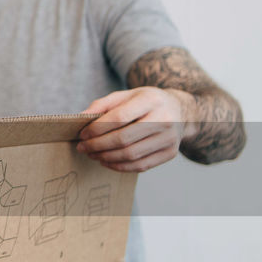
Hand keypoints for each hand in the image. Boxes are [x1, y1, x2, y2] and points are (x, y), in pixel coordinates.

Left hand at [78, 87, 193, 171]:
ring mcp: (169, 138)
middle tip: (83, 148)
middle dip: (98, 145)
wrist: (180, 111)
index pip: (119, 117)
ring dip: (106, 157)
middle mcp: (165, 119)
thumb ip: (103, 104)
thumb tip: (81, 118)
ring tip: (92, 154)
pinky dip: (119, 166)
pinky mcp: (170, 153)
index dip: (97, 128)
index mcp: (152, 100)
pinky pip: (140, 166)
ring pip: (131, 155)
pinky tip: (106, 161)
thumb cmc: (147, 102)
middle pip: (124, 139)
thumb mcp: (127, 95)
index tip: (83, 134)